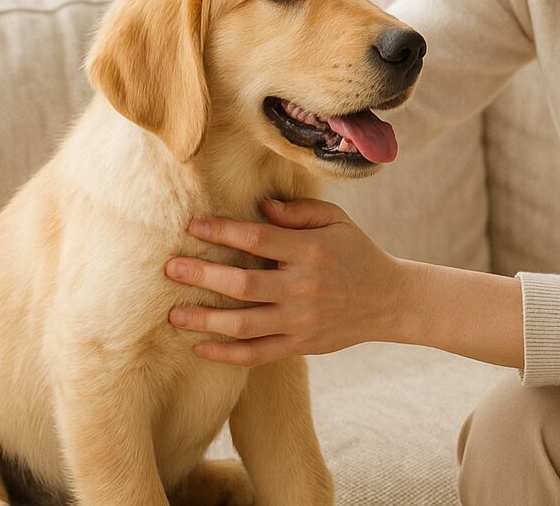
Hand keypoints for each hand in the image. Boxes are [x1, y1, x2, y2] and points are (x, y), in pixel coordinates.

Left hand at [165, 198, 409, 365]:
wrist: (389, 300)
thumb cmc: (356, 253)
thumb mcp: (337, 221)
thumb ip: (299, 211)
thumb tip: (260, 206)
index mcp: (310, 250)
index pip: (257, 238)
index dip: (223, 230)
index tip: (193, 226)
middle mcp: (303, 286)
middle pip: (243, 284)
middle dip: (202, 274)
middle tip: (170, 268)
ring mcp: (301, 319)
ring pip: (245, 324)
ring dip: (205, 319)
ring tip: (174, 313)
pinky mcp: (300, 344)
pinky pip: (257, 354)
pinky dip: (226, 354)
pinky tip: (199, 348)